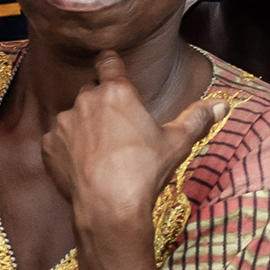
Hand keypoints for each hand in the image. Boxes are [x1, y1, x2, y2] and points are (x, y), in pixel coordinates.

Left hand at [45, 51, 222, 243]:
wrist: (109, 207)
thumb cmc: (145, 171)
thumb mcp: (177, 143)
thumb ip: (197, 118)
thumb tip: (221, 105)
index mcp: (117, 92)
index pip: (108, 62)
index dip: (110, 63)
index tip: (111, 65)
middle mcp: (86, 101)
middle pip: (91, 90)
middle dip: (102, 101)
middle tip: (118, 124)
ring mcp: (64, 124)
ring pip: (74, 116)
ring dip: (84, 125)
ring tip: (101, 150)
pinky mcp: (49, 147)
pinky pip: (59, 140)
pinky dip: (69, 148)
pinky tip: (85, 165)